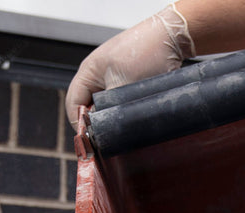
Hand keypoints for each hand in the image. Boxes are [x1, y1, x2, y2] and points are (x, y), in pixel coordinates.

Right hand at [66, 3, 194, 131]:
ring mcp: (114, 81)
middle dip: (97, 125)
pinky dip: (125, 116)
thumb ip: (108, 109)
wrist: (171, 38)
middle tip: (107, 141)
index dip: (79, 125)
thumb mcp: (122, 86)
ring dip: (113, 121)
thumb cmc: (144, 53)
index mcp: (89, 72)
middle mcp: (98, 77)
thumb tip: (102, 132)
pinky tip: (133, 125)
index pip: (73, 104)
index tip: (91, 143)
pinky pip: (122, 106)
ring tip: (121, 134)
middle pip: (89, 109)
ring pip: (107, 109)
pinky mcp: (129, 87)